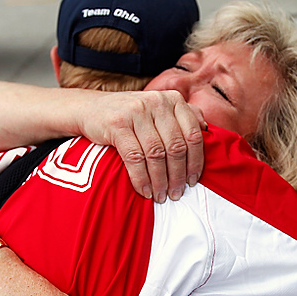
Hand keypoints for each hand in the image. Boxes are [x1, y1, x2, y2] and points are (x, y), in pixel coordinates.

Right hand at [78, 91, 205, 202]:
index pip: (193, 134)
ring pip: (156, 154)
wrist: (89, 108)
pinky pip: (135, 157)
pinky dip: (141, 178)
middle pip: (176, 146)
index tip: (192, 181)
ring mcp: (136, 112)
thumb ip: (182, 116)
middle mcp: (157, 102)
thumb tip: (207, 128)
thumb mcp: (157, 109)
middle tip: (176, 194)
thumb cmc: (129, 115)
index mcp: (173, 99)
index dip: (195, 161)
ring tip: (160, 196)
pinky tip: (144, 190)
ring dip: (160, 180)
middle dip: (177, 175)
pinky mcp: (117, 124)